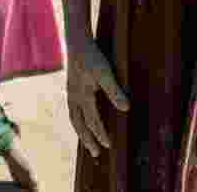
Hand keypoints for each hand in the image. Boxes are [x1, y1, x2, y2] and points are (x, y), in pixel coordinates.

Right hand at [66, 37, 129, 156]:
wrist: (77, 42)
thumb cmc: (92, 56)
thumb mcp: (105, 72)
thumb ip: (114, 91)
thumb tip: (125, 109)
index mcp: (82, 97)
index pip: (92, 121)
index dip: (100, 134)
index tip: (108, 146)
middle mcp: (74, 98)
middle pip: (79, 124)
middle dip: (87, 139)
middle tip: (95, 154)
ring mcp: (71, 93)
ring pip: (74, 118)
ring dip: (81, 131)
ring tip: (87, 142)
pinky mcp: (71, 88)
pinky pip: (72, 110)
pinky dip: (77, 120)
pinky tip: (82, 120)